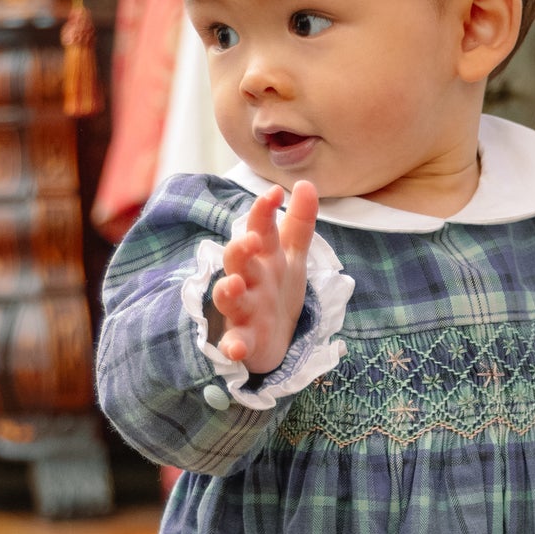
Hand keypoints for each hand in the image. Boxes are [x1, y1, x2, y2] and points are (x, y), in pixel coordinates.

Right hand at [209, 180, 317, 375]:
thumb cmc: (277, 290)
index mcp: (263, 258)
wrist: (273, 338)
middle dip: (241, 250)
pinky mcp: (244, 340)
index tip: (275, 193)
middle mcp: (249, 280)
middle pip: (238, 261)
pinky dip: (234, 346)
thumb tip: (306, 184)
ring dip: (228, 292)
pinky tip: (236, 349)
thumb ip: (299, 223)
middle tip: (252, 240)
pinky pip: (235, 343)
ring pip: (229, 299)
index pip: (260, 229)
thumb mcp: (292, 256)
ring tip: (232, 285)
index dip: (264, 212)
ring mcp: (244, 310)